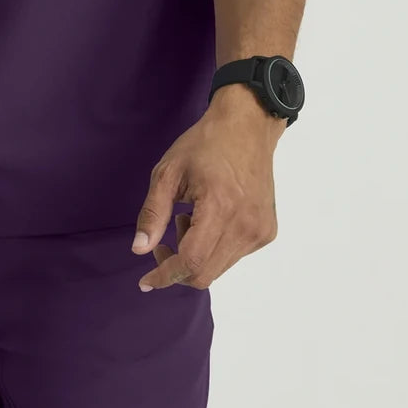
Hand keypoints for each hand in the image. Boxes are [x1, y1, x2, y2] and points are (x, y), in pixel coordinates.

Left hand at [131, 85, 283, 291]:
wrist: (248, 127)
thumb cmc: (203, 145)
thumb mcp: (168, 172)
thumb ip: (153, 213)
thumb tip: (139, 250)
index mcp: (219, 208)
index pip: (191, 261)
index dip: (166, 275)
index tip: (146, 281)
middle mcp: (245, 225)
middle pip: (205, 273)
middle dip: (177, 267)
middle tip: (163, 241)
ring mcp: (260, 231)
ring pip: (219, 268)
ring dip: (196, 256)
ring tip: (189, 218)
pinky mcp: (268, 232)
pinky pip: (234, 256)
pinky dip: (214, 249)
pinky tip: (209, 219)